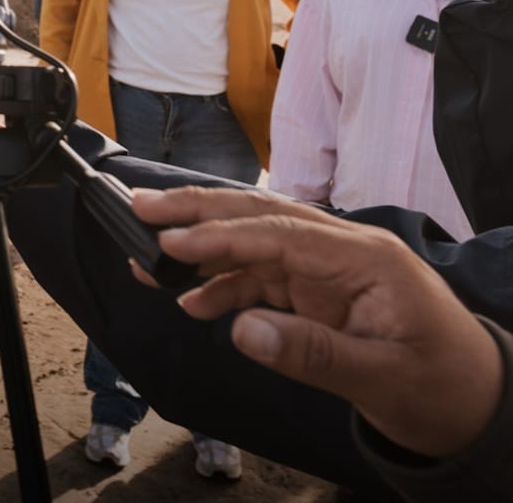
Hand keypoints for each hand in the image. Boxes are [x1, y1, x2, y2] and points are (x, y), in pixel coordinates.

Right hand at [131, 186, 503, 457]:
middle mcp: (341, 251)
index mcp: (365, 257)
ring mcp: (327, 270)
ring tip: (147, 260)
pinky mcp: (317, 291)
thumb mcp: (383, 378)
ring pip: (251, 245)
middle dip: (197, 212)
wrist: (475, 406)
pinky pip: (259, 278)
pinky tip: (193, 304)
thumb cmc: (442, 387)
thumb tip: (242, 330)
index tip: (169, 241)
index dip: (221, 235)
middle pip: (259, 218)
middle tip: (140, 208)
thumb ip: (312, 353)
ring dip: (199, 249)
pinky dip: (222, 288)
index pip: (280, 232)